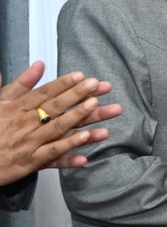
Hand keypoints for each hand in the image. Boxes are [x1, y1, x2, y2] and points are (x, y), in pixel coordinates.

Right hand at [0, 64, 122, 184]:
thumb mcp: (1, 102)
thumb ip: (21, 84)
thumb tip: (39, 64)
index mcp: (16, 108)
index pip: (43, 93)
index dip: (63, 84)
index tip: (81, 75)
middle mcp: (24, 124)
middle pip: (54, 107)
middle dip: (77, 95)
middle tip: (97, 85)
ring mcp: (28, 144)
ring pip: (56, 129)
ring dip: (78, 118)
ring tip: (96, 107)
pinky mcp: (30, 162)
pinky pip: (52, 156)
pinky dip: (68, 151)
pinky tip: (86, 146)